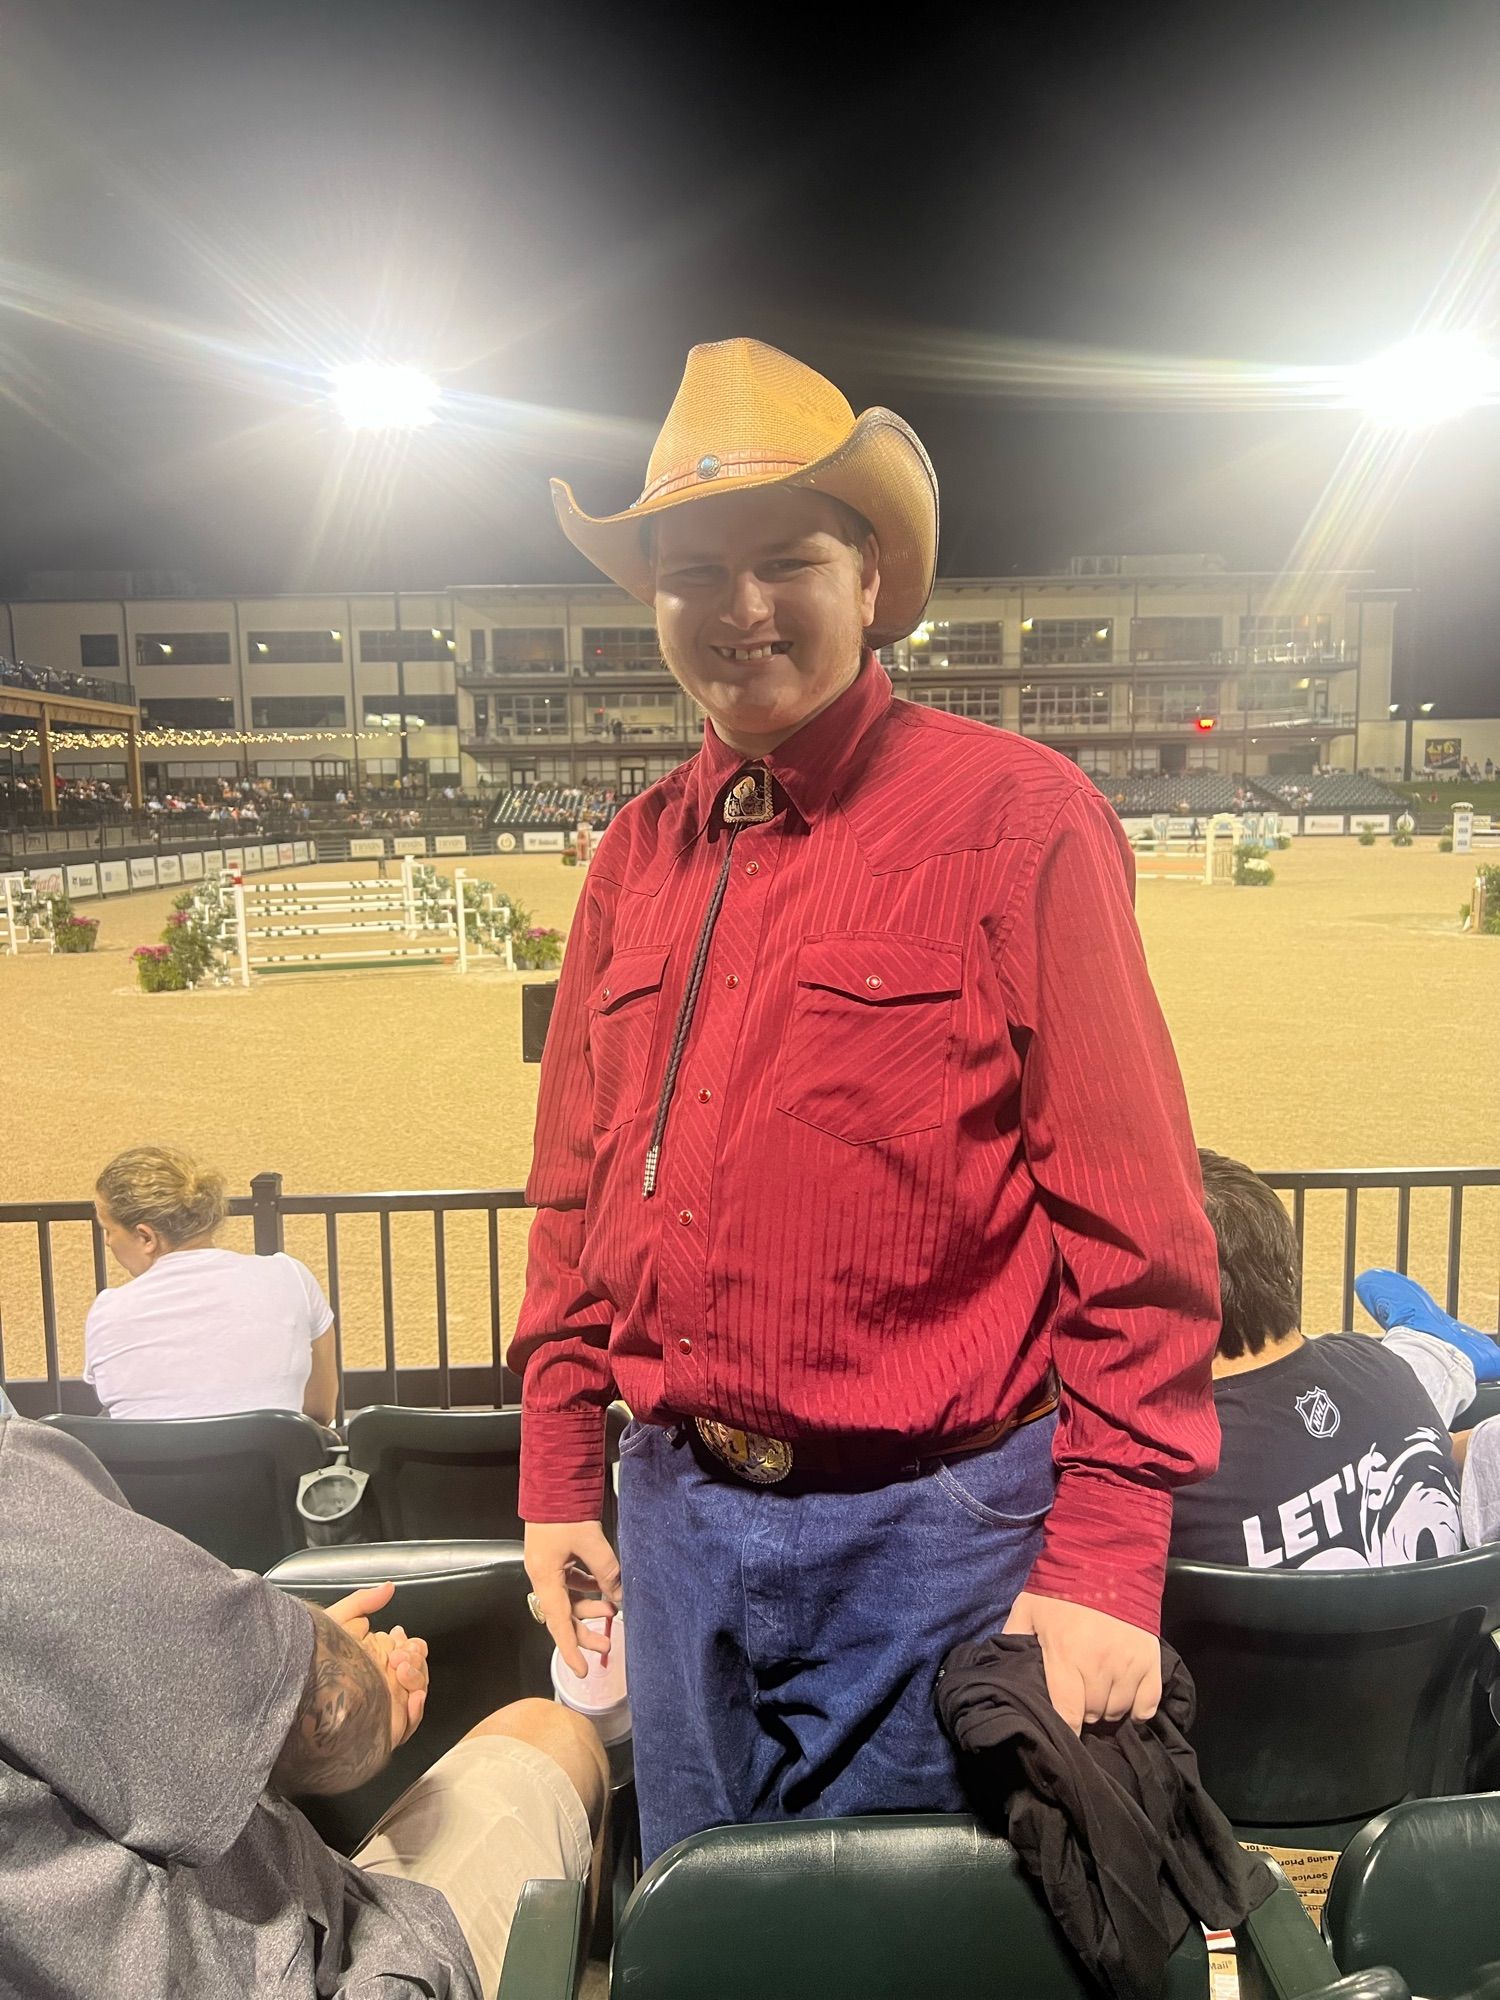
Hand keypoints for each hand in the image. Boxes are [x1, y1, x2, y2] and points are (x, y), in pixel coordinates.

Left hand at [322, 1581, 428, 1747]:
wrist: (294, 1691)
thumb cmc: (309, 1657)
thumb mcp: (336, 1621)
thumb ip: (362, 1602)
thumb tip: (389, 1587)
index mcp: (375, 1658)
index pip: (409, 1652)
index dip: (412, 1644)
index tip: (399, 1636)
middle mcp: (383, 1681)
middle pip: (418, 1670)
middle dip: (416, 1658)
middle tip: (399, 1654)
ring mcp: (385, 1704)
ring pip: (418, 1691)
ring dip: (417, 1677)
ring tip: (401, 1669)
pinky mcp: (383, 1727)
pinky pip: (411, 1722)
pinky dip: (417, 1709)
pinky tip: (413, 1697)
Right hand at [524, 1520, 620, 1676]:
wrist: (552, 1479)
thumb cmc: (565, 1511)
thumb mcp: (590, 1542)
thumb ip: (606, 1570)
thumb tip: (620, 1596)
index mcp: (545, 1577)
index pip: (558, 1623)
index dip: (570, 1649)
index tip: (582, 1671)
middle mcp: (542, 1576)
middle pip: (562, 1615)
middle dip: (584, 1630)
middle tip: (608, 1643)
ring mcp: (548, 1566)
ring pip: (567, 1598)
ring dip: (588, 1606)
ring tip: (612, 1610)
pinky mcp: (555, 1555)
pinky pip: (570, 1581)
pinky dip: (586, 1587)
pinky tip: (603, 1586)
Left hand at [1004, 1589, 1161, 1734]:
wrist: (1108, 1560)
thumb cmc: (1063, 1588)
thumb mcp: (1028, 1608)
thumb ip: (1013, 1639)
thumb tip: (1001, 1668)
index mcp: (1066, 1655)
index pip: (1067, 1714)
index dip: (1065, 1730)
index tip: (1061, 1735)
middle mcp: (1099, 1665)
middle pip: (1093, 1715)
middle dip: (1082, 1711)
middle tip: (1076, 1696)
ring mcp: (1129, 1665)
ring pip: (1118, 1712)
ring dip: (1107, 1708)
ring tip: (1097, 1693)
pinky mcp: (1151, 1662)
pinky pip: (1148, 1705)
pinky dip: (1137, 1709)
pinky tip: (1125, 1700)